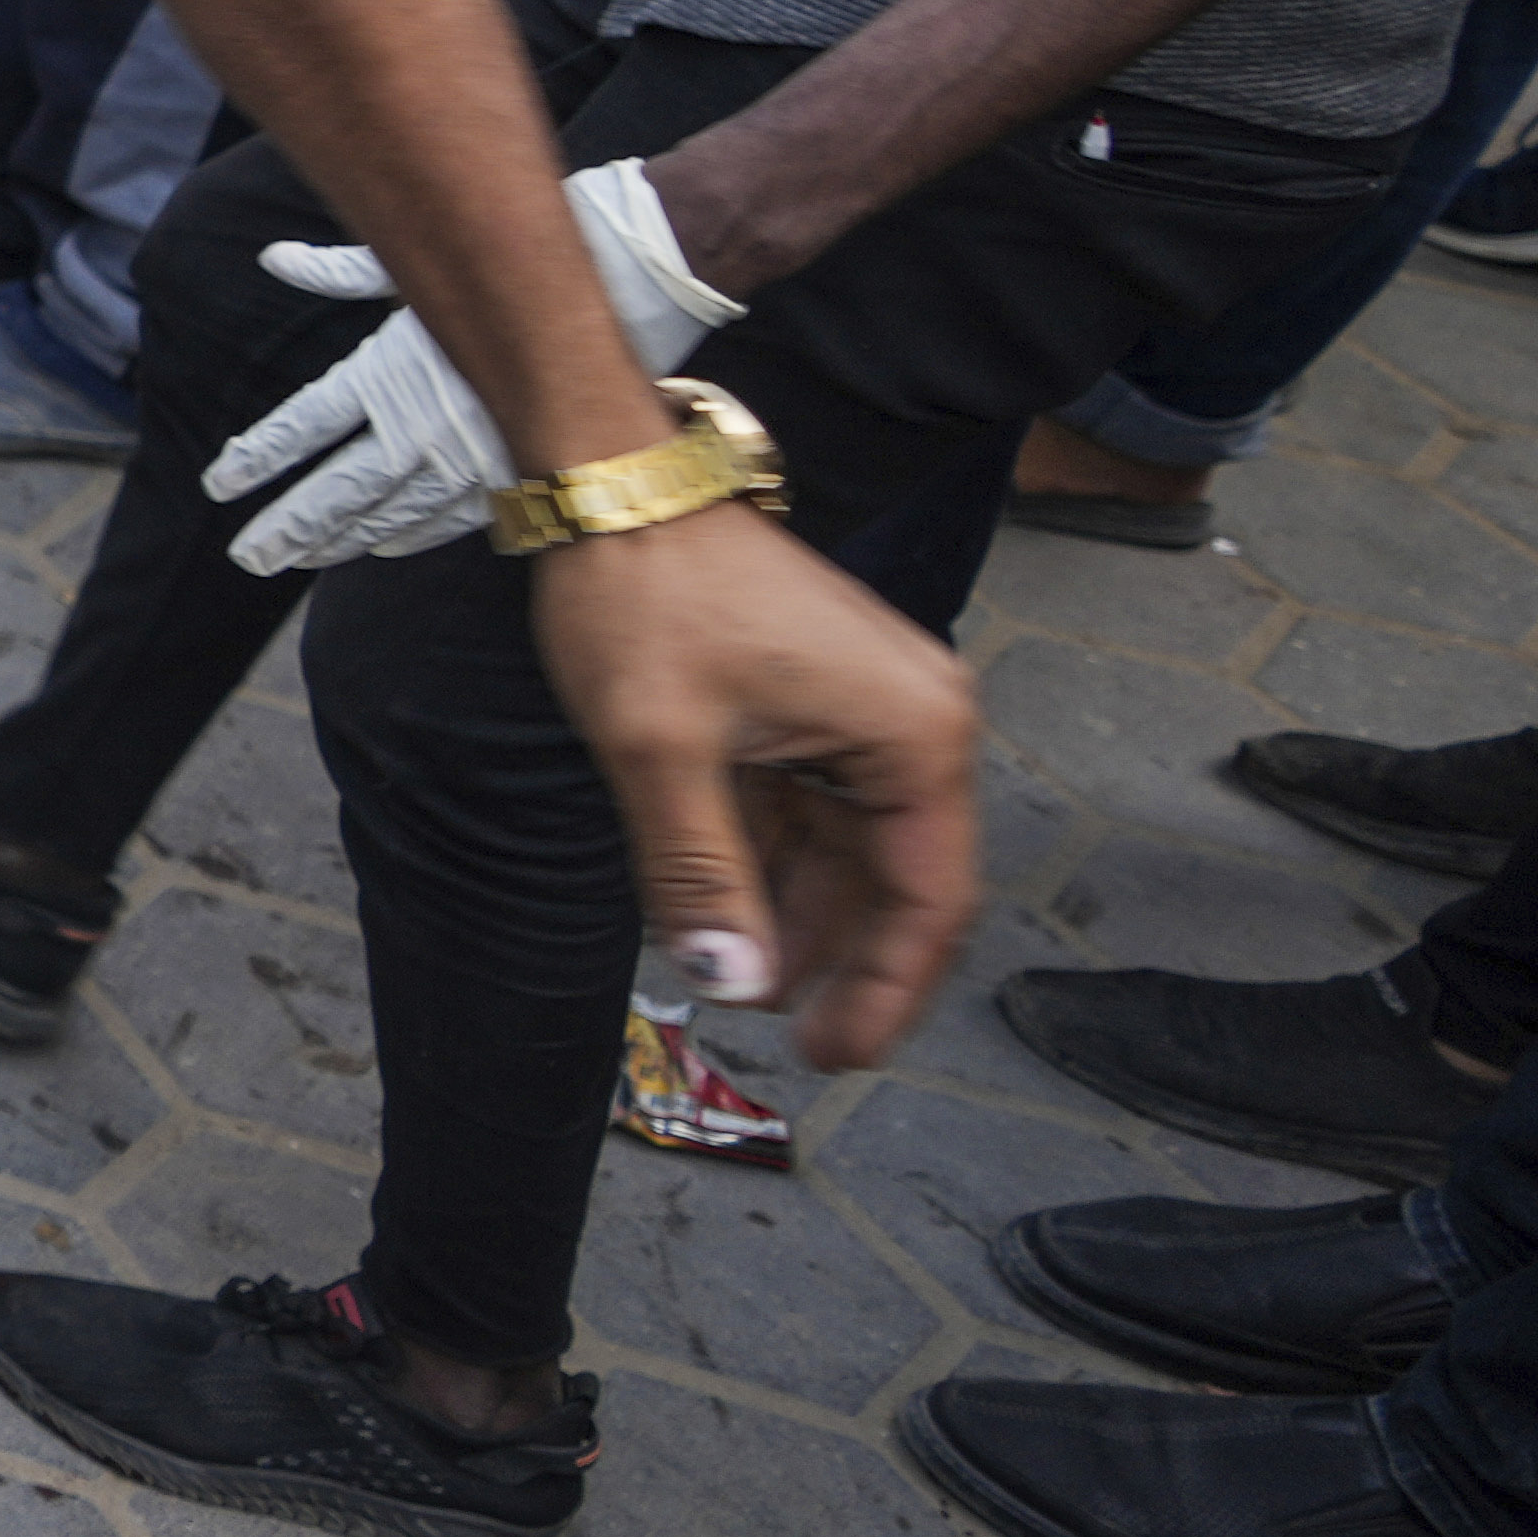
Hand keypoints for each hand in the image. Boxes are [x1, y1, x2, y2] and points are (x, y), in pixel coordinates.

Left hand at [201, 154, 741, 576]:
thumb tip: (273, 258)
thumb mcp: (412, 271)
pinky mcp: (517, 471)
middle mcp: (420, 424)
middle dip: (288, 527)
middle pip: (335, 491)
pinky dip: (411, 535)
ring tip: (296, 561)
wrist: (625, 282)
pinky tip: (383, 547)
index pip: (302, 427)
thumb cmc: (511, 268)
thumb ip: (336, 273)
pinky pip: (450, 520)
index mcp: (386, 372)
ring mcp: (469, 456)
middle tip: (246, 557)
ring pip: (387, 516)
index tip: (219, 486)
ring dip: (341, 541)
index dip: (257, 460)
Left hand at [524, 497, 984, 1069]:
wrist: (609, 480)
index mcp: (914, 734)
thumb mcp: (661, 751)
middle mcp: (911, 724)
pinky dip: (766, 863)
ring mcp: (861, 712)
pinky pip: (805, 809)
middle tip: (783, 1039)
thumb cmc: (646, 593)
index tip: (835, 1056)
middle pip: (894, 882)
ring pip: (844, 852)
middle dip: (835, 961)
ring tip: (734, 981)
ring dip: (793, 918)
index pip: (929, 899)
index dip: (886, 990)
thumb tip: (734, 981)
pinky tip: (719, 914)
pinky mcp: (811, 705)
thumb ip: (702, 875)